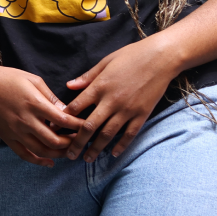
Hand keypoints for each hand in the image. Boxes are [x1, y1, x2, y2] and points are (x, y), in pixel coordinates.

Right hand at [0, 62, 84, 167]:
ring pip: (42, 150)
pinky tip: (50, 163)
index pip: (62, 120)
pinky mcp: (7, 137)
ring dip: (59, 154)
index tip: (88, 127)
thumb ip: (50, 97)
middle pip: (55, 140)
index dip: (78, 125)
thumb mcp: (33, 80)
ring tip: (70, 151)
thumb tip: (66, 112)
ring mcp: (15, 130)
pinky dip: (38, 162)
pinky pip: (24, 154)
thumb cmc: (8, 78)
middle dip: (72, 142)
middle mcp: (25, 120)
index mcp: (34, 103)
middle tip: (81, 141)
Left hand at [62, 37, 177, 161]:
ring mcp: (127, 109)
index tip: (55, 130)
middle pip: (89, 126)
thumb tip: (68, 86)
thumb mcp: (105, 62)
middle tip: (69, 154)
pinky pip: (129, 134)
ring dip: (96, 148)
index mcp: (99, 86)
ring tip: (87, 159)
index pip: (76, 107)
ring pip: (108, 134)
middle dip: (78, 142)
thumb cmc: (131, 56)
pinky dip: (121, 145)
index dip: (63, 120)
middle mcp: (111, 101)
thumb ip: (87, 77)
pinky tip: (113, 154)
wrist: (161, 58)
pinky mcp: (142, 114)